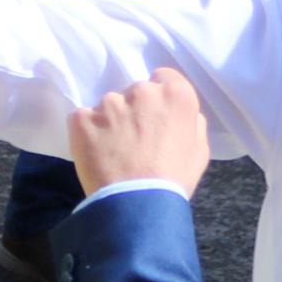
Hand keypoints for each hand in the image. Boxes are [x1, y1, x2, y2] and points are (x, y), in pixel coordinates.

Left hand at [69, 67, 213, 198]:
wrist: (137, 204)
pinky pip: (83, 119)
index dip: (160, 98)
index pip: (164, 77)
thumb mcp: (199, 151)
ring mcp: (109, 103)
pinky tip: (95, 153)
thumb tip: (178, 114)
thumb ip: (191, 122)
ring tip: (114, 152)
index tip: (156, 117)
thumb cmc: (174, 180)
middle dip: (135, 111)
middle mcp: (142, 91)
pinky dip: (87, 133)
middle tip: (135, 140)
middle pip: (136, 92)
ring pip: (109, 106)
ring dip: (111, 122)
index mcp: (175, 94)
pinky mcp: (82, 117)